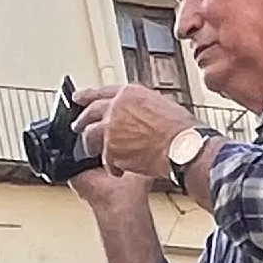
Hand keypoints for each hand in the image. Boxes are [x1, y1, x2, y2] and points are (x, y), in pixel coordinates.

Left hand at [76, 80, 198, 179]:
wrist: (183, 148)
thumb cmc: (181, 129)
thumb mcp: (160, 106)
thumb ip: (139, 107)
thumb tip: (133, 114)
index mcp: (129, 93)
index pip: (101, 92)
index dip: (87, 95)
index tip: (78, 98)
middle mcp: (116, 108)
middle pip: (90, 114)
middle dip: (82, 121)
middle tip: (78, 126)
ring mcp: (110, 129)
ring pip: (92, 138)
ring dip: (93, 147)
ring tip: (99, 153)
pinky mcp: (111, 150)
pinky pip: (106, 160)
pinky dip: (112, 166)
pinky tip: (119, 170)